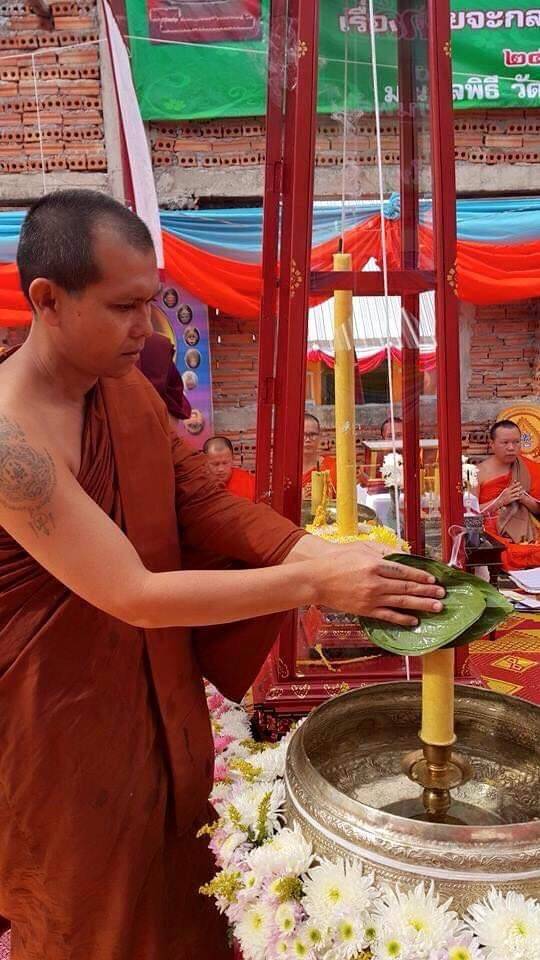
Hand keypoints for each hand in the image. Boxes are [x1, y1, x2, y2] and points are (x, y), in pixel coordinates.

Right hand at [311, 544, 444, 626]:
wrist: (317, 579)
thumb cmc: (339, 559)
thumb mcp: (362, 547)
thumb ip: (385, 551)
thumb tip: (405, 555)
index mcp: (375, 564)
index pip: (404, 571)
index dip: (421, 576)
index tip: (433, 579)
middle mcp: (375, 582)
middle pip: (406, 588)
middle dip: (427, 591)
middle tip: (442, 594)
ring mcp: (370, 598)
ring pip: (401, 603)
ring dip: (421, 606)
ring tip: (436, 607)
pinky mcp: (365, 610)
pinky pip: (387, 616)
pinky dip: (402, 619)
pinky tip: (414, 621)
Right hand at [498, 482, 521, 506]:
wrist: (499, 501)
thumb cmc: (502, 496)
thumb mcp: (504, 491)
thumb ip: (508, 488)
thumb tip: (510, 486)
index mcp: (507, 490)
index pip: (512, 486)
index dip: (516, 484)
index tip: (519, 482)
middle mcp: (508, 492)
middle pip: (515, 489)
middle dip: (518, 488)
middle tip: (521, 486)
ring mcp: (509, 496)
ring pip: (516, 493)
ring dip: (520, 492)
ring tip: (523, 491)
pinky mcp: (510, 500)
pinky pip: (516, 498)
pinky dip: (518, 497)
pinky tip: (521, 496)